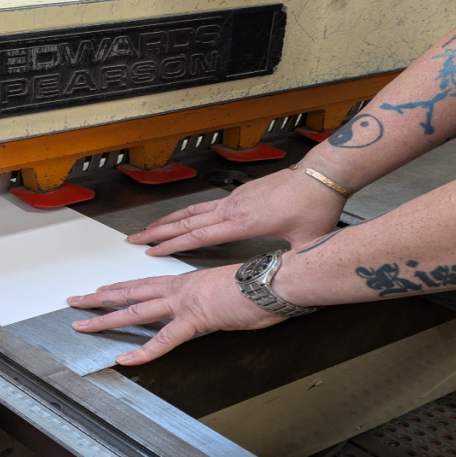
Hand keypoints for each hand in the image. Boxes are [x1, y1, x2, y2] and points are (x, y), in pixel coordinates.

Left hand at [66, 266, 285, 364]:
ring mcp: (183, 303)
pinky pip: (163, 340)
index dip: (120, 288)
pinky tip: (125, 359)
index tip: (101, 290)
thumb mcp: (231, 292)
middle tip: (76, 300)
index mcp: (187, 282)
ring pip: (134, 311)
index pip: (144, 285)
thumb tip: (219, 309)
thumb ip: (217, 302)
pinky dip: (143, 351)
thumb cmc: (262, 285)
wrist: (275, 280)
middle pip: (130, 293)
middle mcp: (178, 289)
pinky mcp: (194, 319)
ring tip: (83, 324)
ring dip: (106, 319)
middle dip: (99, 298)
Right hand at [131, 167, 346, 256]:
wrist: (321, 174)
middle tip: (134, 240)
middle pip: (185, 223)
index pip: (198, 237)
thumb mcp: (304, 242)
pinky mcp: (238, 194)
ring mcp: (233, 200)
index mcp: (242, 224)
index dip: (173, 245)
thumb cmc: (314, 207)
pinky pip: (203, 205)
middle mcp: (231, 210)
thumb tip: (286, 282)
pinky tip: (179, 217)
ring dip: (166, 221)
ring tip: (147, 229)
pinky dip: (185, 213)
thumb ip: (290, 262)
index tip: (152, 252)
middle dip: (157, 233)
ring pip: (191, 212)